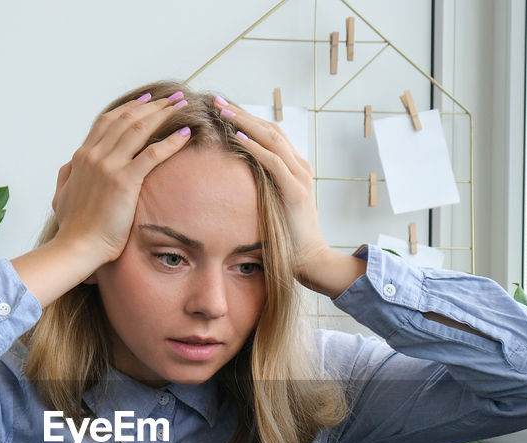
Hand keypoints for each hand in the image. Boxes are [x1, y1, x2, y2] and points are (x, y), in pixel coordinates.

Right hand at [50, 92, 192, 273]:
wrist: (76, 246)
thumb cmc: (73, 227)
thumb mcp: (62, 194)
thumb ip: (68, 175)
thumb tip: (71, 165)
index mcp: (82, 157)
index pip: (108, 121)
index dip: (130, 108)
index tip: (148, 100)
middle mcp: (95, 155)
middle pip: (127, 119)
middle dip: (152, 105)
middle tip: (172, 98)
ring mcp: (108, 166)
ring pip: (139, 129)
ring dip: (163, 115)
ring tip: (181, 107)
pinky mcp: (124, 181)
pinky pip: (152, 154)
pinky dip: (170, 141)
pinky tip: (185, 134)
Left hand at [218, 98, 361, 296]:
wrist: (310, 258)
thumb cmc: (287, 236)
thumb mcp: (271, 205)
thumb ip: (261, 188)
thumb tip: (235, 181)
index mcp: (294, 167)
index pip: (269, 133)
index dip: (246, 118)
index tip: (221, 109)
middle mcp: (299, 166)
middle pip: (269, 129)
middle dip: (241, 113)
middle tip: (216, 100)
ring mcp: (299, 177)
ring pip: (271, 139)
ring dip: (245, 123)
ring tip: (222, 111)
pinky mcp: (295, 191)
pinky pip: (273, 162)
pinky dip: (254, 148)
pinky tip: (236, 137)